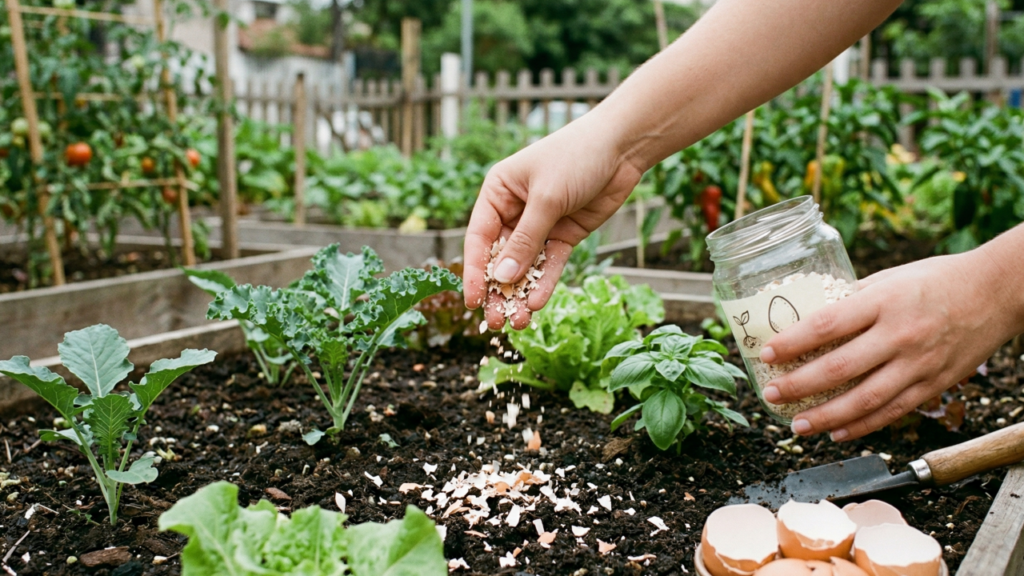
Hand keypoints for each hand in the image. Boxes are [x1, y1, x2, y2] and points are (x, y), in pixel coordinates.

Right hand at [463, 118, 643, 329]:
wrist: (622, 147)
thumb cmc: (576, 157)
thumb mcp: (546, 198)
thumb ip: (525, 240)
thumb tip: (502, 278)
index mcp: (498, 193)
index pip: (478, 238)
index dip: (474, 271)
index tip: (471, 301)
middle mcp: (514, 210)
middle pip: (500, 258)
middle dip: (497, 290)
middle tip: (494, 322)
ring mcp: (540, 224)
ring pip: (525, 266)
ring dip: (520, 293)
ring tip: (517, 323)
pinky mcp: (564, 235)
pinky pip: (550, 264)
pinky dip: (544, 284)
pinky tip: (537, 305)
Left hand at [758, 252, 1018, 441]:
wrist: (996, 292)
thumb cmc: (936, 279)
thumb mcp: (890, 278)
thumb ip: (853, 298)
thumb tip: (810, 313)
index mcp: (883, 301)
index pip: (827, 325)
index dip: (792, 343)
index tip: (766, 354)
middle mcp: (900, 335)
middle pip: (839, 368)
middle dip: (799, 386)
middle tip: (771, 395)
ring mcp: (918, 364)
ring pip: (864, 400)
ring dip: (825, 418)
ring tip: (798, 426)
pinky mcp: (934, 385)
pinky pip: (892, 412)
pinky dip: (861, 426)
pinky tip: (836, 433)